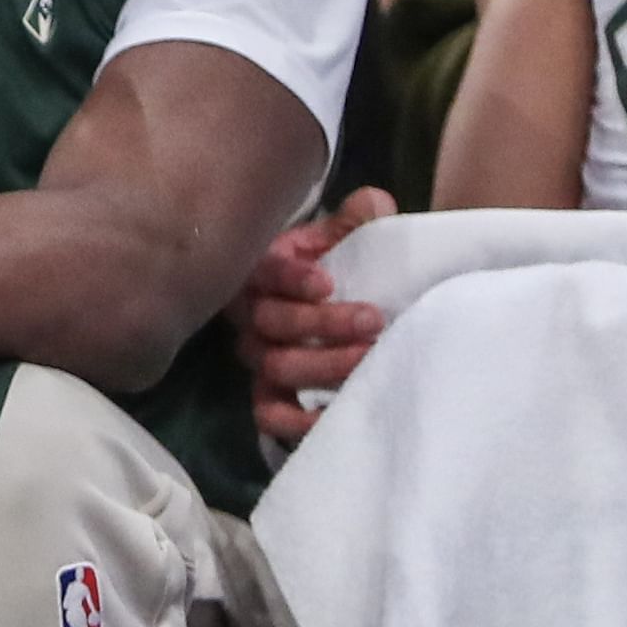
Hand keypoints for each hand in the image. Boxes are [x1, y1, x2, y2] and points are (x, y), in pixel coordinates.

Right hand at [233, 186, 395, 444]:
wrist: (333, 305)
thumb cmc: (336, 267)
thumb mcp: (345, 237)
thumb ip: (359, 220)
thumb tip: (375, 205)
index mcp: (262, 271)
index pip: (261, 273)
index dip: (289, 279)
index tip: (327, 281)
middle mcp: (251, 315)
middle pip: (271, 323)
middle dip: (323, 323)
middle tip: (375, 320)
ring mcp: (260, 357)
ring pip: (275, 366)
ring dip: (323, 365)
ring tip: (370, 358)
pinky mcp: (270, 396)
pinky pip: (269, 414)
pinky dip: (297, 421)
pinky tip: (336, 411)